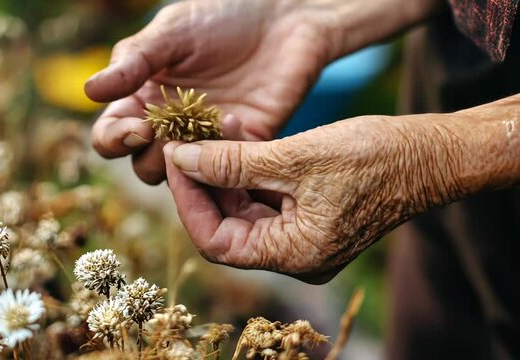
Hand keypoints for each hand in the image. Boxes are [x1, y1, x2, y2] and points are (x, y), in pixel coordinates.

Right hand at [85, 0, 337, 183]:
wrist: (281, 17)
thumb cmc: (220, 17)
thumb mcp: (172, 32)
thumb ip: (135, 61)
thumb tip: (89, 90)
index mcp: (143, 100)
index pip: (111, 136)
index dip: (115, 140)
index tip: (137, 127)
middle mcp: (171, 126)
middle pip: (143, 165)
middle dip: (148, 157)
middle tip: (165, 135)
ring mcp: (208, 140)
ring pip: (182, 177)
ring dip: (186, 163)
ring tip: (200, 130)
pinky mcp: (244, 146)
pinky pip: (227, 169)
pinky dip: (225, 152)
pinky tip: (234, 119)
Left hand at [163, 114, 473, 282]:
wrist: (430, 155)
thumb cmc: (375, 158)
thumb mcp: (296, 158)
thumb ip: (234, 163)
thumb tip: (181, 159)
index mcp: (294, 255)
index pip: (216, 242)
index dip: (188, 201)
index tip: (175, 159)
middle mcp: (294, 255)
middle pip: (227, 225)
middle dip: (204, 181)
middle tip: (188, 140)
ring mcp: (302, 236)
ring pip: (243, 208)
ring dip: (225, 170)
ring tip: (217, 129)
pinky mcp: (308, 215)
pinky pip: (265, 197)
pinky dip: (248, 170)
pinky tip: (241, 136)